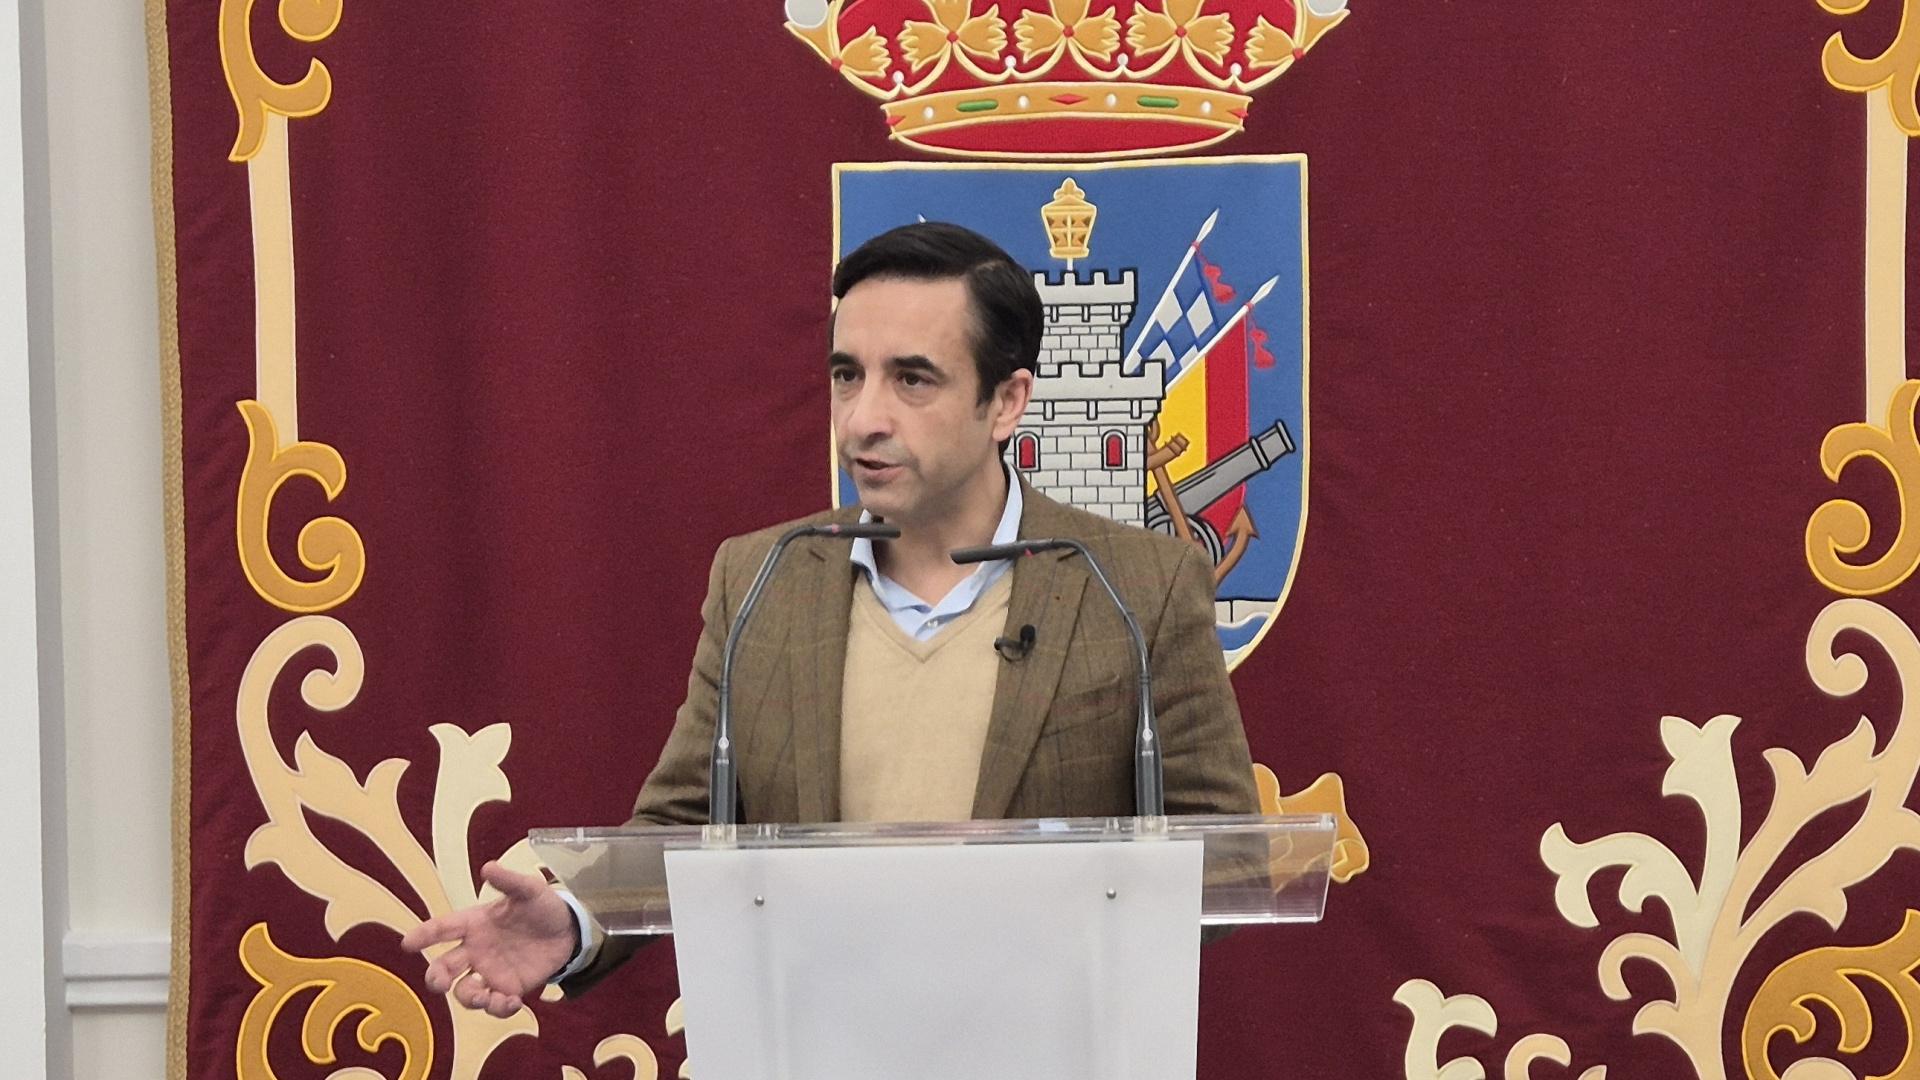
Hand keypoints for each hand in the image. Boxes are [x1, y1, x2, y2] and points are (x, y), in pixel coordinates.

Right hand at [400, 861, 577, 1016]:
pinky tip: (513, 1002)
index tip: (408, 943)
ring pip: (465, 992)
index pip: (443, 928)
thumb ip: (509, 881)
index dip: (424, 934)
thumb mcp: (529, 890)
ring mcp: (490, 971)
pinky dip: (499, 1008)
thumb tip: (488, 868)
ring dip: (469, 998)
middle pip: (444, 967)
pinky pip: (495, 1005)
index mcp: (474, 923)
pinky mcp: (508, 989)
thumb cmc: (542, 907)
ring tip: (484, 997)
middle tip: (440, 982)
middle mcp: (475, 950)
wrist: (569, 930)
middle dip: (436, 977)